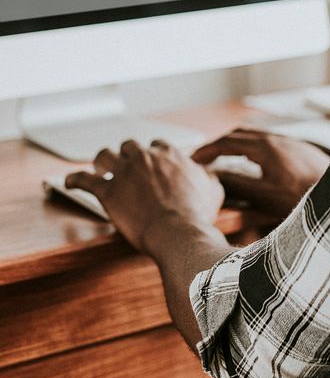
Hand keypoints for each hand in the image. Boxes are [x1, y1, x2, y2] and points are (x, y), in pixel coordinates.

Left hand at [66, 140, 224, 254]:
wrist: (179, 232)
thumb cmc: (198, 213)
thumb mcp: (214, 189)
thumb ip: (208, 177)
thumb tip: (207, 175)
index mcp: (169, 154)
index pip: (157, 145)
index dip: (153, 154)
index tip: (153, 164)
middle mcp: (145, 157)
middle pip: (129, 146)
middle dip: (127, 154)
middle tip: (126, 165)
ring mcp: (124, 173)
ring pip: (105, 155)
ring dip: (102, 160)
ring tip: (99, 167)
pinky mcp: (108, 191)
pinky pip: (83, 179)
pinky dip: (74, 179)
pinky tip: (68, 182)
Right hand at [192, 130, 329, 219]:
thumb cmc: (302, 197)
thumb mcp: (264, 195)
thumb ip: (237, 185)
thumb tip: (213, 177)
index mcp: (265, 147)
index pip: (227, 142)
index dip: (207, 150)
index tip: (193, 159)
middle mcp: (277, 139)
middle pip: (240, 134)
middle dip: (220, 144)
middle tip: (206, 157)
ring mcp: (290, 142)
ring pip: (256, 137)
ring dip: (238, 145)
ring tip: (226, 158)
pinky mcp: (301, 149)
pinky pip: (270, 142)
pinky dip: (253, 148)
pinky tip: (256, 163)